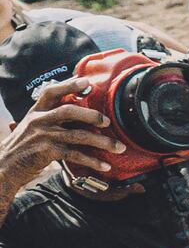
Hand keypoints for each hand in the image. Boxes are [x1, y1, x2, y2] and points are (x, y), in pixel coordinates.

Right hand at [0, 82, 123, 190]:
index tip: (86, 81)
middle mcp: (39, 120)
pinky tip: (105, 166)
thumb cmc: (25, 145)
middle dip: (92, 115)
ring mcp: (43, 136)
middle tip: (109, 122)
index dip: (69, 85)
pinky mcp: (47, 152)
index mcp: (37, 111)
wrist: (5, 165)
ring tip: (119, 147)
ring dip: (102, 142)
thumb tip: (77, 108)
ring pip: (78, 135)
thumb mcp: (33, 125)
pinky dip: (92, 161)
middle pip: (69, 111)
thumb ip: (51, 116)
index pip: (51, 92)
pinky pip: (75, 155)